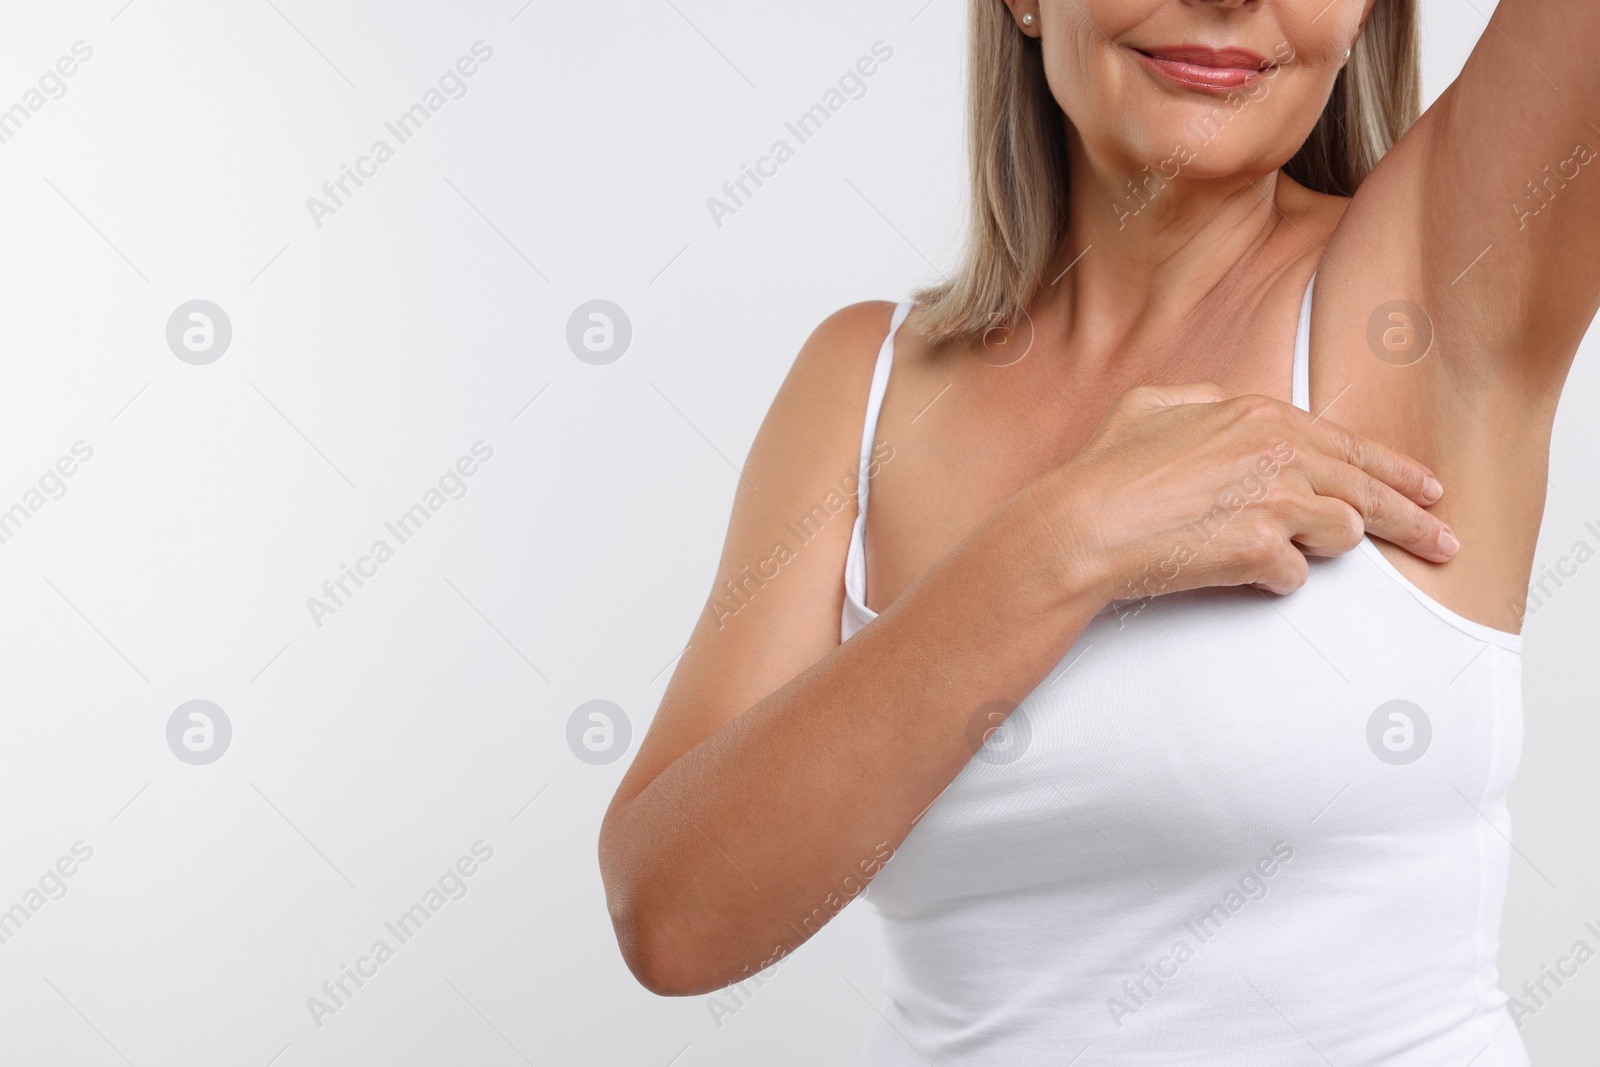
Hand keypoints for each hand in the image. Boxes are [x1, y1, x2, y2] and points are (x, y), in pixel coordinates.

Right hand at [1049, 384, 1454, 600]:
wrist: (1081, 525)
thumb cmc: (1105, 471)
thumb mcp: (1150, 406)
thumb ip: (1200, 400)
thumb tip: (1222, 406)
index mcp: (1257, 415)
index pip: (1348, 444)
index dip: (1394, 469)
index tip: (1426, 488)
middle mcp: (1278, 453)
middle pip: (1369, 491)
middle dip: (1415, 519)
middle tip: (1445, 540)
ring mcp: (1275, 502)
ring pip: (1342, 533)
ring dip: (1318, 546)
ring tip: (1280, 549)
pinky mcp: (1263, 550)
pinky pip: (1292, 575)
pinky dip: (1268, 578)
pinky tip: (1234, 570)